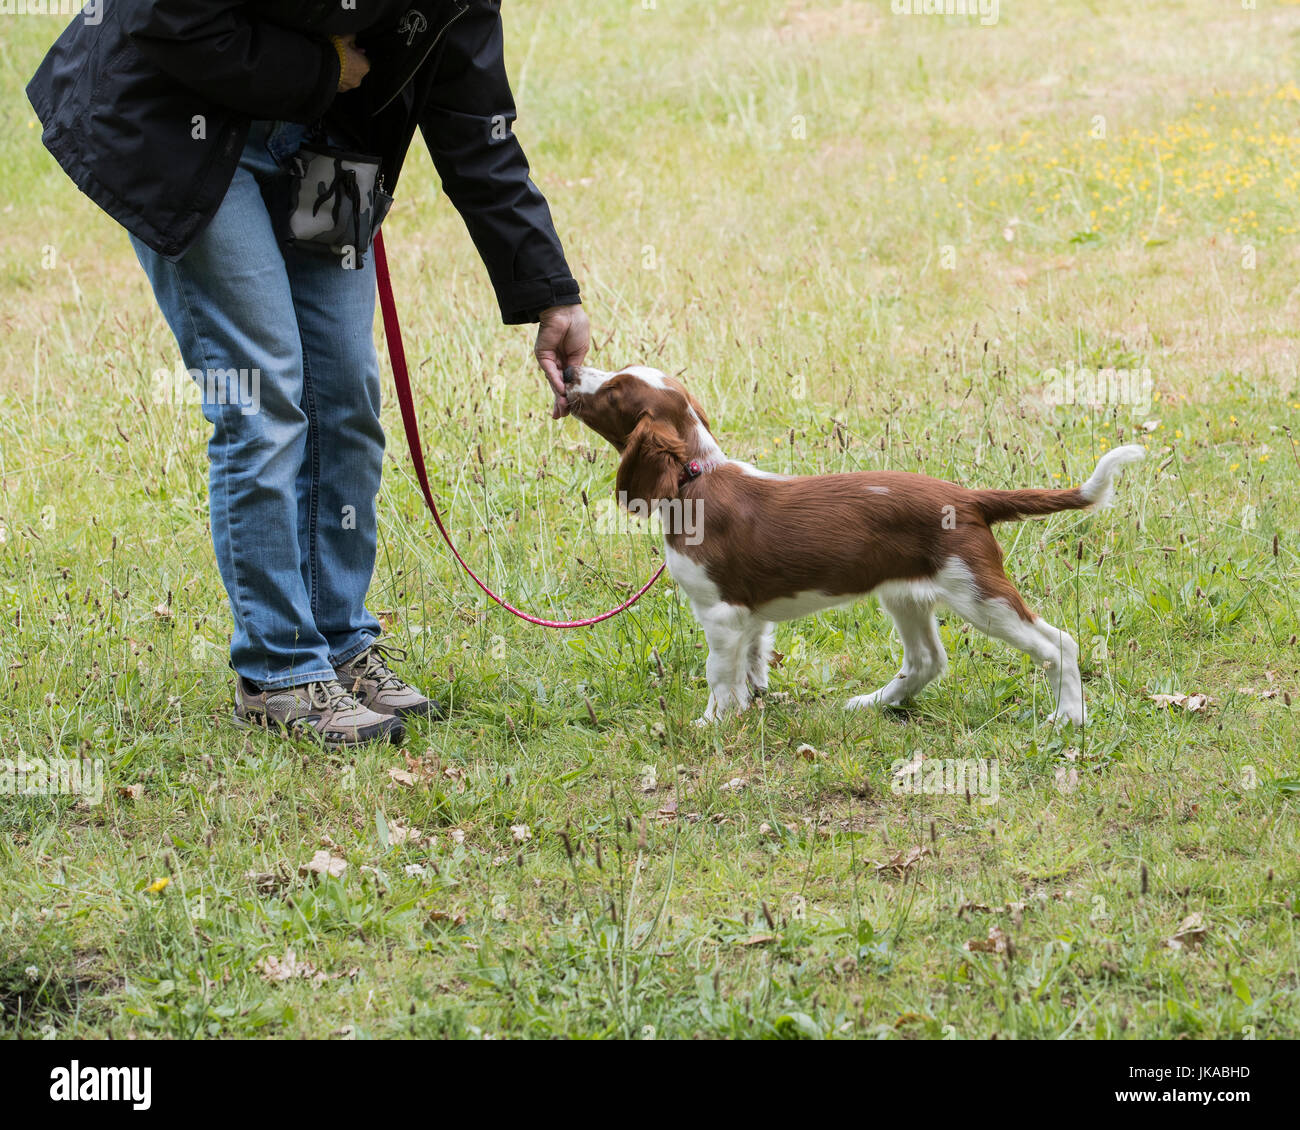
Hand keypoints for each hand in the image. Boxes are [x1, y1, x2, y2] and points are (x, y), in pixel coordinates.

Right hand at [334, 35, 369, 91]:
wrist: (322, 65)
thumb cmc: (336, 52)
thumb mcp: (344, 38)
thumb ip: (351, 37)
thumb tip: (353, 36)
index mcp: (365, 65)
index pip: (363, 57)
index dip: (355, 51)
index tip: (348, 47)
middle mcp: (359, 78)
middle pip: (356, 68)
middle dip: (350, 61)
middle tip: (341, 53)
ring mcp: (349, 86)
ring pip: (348, 76)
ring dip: (343, 69)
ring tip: (334, 61)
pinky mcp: (340, 90)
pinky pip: (340, 82)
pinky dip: (337, 76)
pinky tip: (331, 69)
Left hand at [535, 304, 589, 418]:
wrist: (567, 310)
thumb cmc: (576, 327)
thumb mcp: (580, 352)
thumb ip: (576, 369)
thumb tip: (573, 386)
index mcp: (568, 362)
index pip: (567, 383)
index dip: (570, 396)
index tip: (572, 410)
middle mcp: (557, 363)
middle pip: (558, 386)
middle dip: (560, 402)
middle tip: (560, 416)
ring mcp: (549, 360)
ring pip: (553, 382)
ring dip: (558, 396)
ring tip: (562, 410)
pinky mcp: (542, 355)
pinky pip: (550, 371)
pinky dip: (556, 382)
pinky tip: (562, 392)